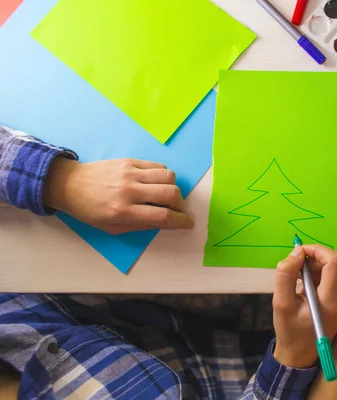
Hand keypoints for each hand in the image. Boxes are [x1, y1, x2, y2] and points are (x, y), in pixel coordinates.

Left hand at [43, 157, 193, 233]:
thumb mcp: (112, 228)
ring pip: (168, 176)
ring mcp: (130, 173)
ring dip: (174, 188)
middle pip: (171, 193)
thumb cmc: (89, 210)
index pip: (162, 216)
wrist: (68, 184)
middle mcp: (129, 191)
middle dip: (180, 205)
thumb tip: (165, 222)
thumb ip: (140, 226)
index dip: (181, 221)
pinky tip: (156, 183)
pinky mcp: (129, 161)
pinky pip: (158, 166)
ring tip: (166, 195)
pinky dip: (164, 176)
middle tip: (176, 210)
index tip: (188, 223)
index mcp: (123, 211)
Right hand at [273, 245, 336, 368]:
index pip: (335, 262)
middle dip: (317, 256)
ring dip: (318, 265)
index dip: (317, 250)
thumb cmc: (290, 331)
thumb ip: (286, 274)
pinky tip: (305, 284)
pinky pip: (336, 277)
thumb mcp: (280, 303)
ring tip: (298, 277)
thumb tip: (297, 252)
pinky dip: (321, 274)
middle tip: (297, 264)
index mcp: (332, 301)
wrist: (300, 356)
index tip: (299, 252)